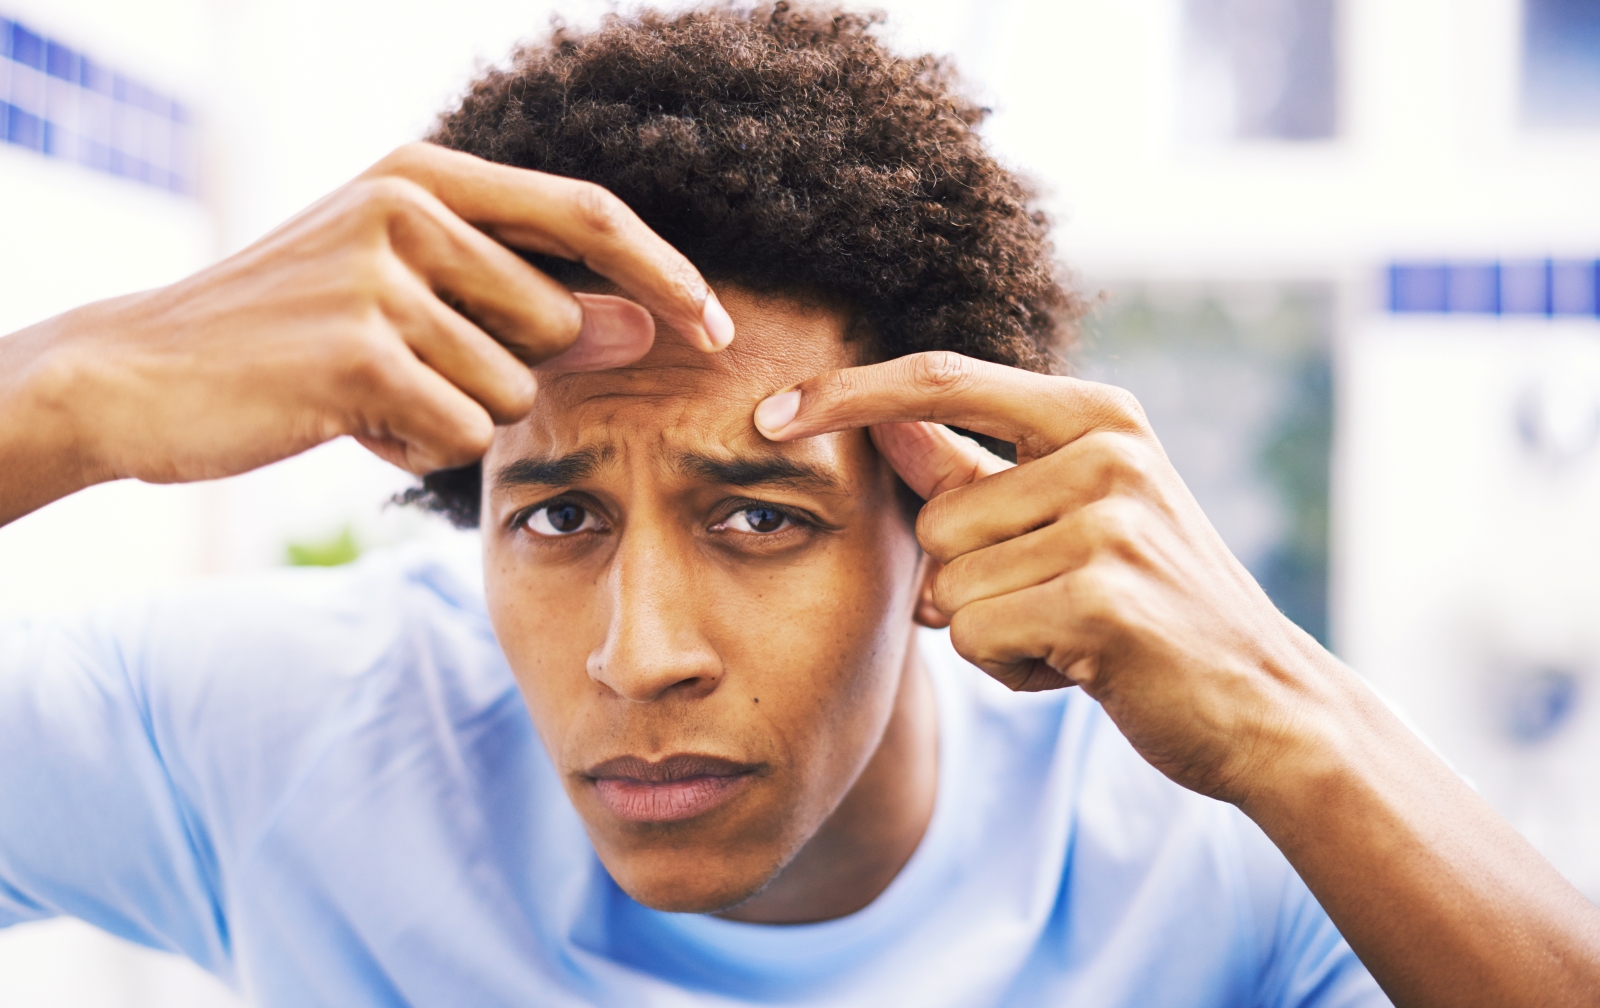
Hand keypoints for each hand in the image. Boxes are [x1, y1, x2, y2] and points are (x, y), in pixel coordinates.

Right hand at [0, 142, 732, 522]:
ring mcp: (381, 273)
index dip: (667, 273)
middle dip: (507, 374)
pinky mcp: (360, 349)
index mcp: (425, 175)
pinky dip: (415, 447)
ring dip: (453, 415)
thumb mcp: (406, 296)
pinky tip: (346, 422)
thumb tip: (649, 329)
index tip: (722, 329)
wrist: (138, 374)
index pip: (588, 213)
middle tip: (407, 369)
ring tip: (365, 393)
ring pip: (512, 389)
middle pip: (558, 325)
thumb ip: (526, 302)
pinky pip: (460, 431)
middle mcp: (408, 204)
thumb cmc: (291, 335)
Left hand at [758, 351, 1599, 1007]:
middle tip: (1052, 605)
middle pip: (932, 516)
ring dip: (991, 630)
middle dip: (963, 581)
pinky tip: (1084, 669)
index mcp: (1096, 414)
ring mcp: (1111, 517)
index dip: (846, 395)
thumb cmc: (1148, 610)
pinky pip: (977, 637)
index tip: (769, 413)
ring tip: (1074, 635)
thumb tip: (885, 427)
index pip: (941, 379)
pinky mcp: (1102, 594)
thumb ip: (975, 473)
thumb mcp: (1068, 522)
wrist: (1261, 704)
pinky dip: (1011, 670)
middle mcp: (1107, 449)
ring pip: (949, 584)